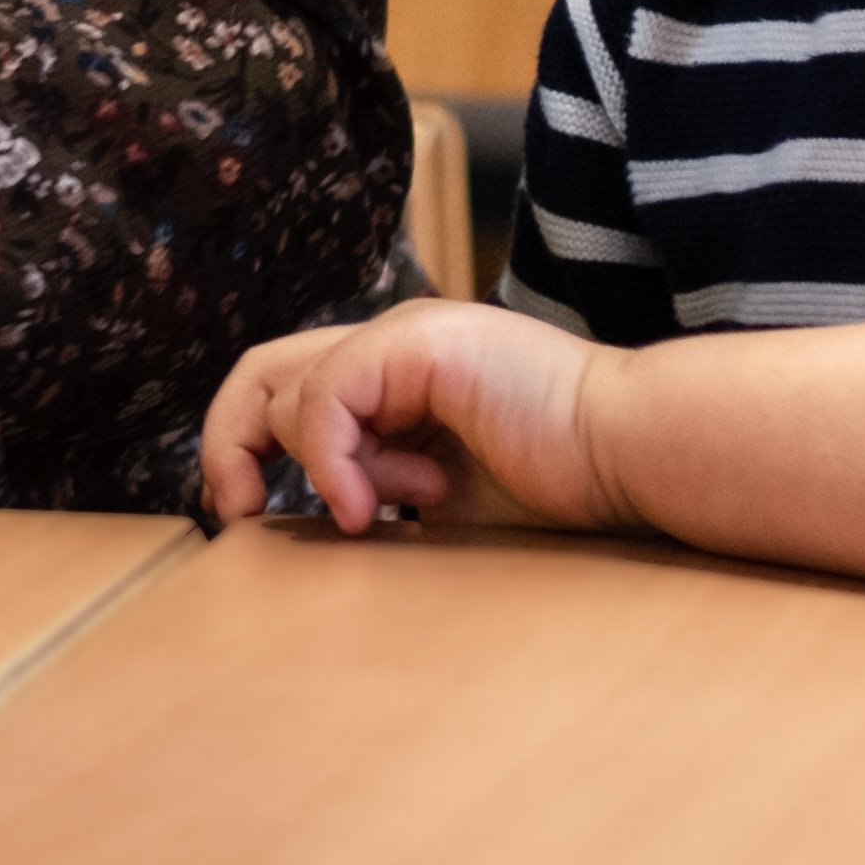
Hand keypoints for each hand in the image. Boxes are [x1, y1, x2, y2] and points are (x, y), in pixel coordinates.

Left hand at [200, 298, 637, 539]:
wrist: (635, 458)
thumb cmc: (562, 489)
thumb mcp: (446, 501)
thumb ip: (383, 494)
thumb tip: (318, 527)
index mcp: (398, 376)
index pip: (285, 387)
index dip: (245, 445)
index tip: (250, 516)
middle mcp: (391, 346)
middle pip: (261, 372)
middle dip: (230, 443)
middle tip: (242, 512)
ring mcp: (403, 337)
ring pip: (288, 389)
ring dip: (323, 466)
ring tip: (391, 506)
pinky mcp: (418, 343)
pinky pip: (328, 395)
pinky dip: (332, 459)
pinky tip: (368, 507)